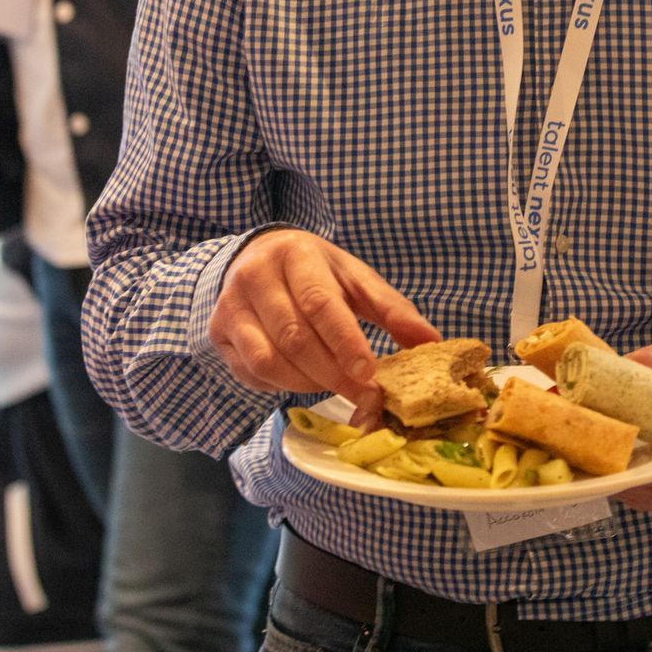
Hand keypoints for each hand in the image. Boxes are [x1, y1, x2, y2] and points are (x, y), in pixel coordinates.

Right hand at [209, 228, 438, 413]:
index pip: (319, 303)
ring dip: (308, 384)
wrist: (258, 257)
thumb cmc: (317, 272)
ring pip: (268, 360)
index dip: (345, 342)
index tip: (370, 374)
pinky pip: (250, 373)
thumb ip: (393, 309)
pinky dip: (282, 386)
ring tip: (336, 387)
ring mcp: (231, 306)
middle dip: (333, 373)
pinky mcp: (219, 333)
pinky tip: (305, 381)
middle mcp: (255, 277)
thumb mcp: (356, 279)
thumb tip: (432, 341)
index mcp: (295, 255)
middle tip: (364, 397)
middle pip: (294, 337)